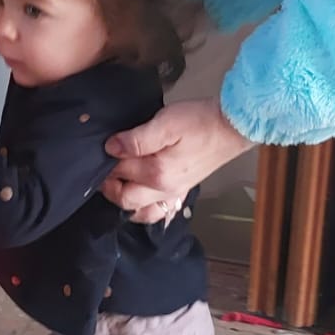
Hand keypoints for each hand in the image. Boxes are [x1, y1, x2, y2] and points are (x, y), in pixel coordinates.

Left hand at [103, 100, 251, 218]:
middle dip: (109, 183)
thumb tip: (111, 148)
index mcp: (157, 174)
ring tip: (117, 179)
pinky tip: (138, 195)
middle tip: (104, 164)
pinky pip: (156, 212)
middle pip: (124, 198)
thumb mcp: (166, 123)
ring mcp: (173, 193)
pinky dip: (142, 209)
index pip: (119, 172)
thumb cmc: (199, 121)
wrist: (232, 126)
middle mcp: (163, 190)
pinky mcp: (181, 190)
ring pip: (138, 211)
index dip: (107, 159)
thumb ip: (137, 139)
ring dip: (123, 198)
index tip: (102, 146)